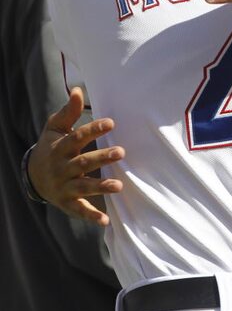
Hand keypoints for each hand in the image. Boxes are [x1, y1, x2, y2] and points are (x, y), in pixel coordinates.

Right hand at [27, 88, 123, 225]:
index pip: (77, 137)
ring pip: (83, 186)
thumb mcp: (55, 128)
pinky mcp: (67, 202)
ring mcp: (64, 186)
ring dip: (100, 187)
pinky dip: (91, 216)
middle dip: (102, 158)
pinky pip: (79, 210)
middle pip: (83, 162)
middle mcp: (62, 168)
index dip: (93, 130)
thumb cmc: (51, 146)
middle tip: (121, 152)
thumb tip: (78, 90)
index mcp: (60, 147)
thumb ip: (69, 112)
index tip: (111, 122)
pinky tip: (106, 220)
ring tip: (119, 186)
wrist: (31, 175)